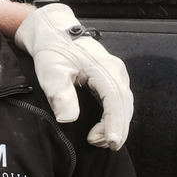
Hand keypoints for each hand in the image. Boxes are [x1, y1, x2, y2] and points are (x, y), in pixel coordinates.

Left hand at [14, 3, 132, 149]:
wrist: (52, 31)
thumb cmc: (52, 49)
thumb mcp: (51, 71)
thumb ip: (60, 93)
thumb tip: (68, 118)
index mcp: (104, 68)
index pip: (116, 100)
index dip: (115, 123)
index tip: (112, 142)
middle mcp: (115, 70)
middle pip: (124, 105)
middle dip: (117, 129)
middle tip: (102, 145)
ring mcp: (115, 73)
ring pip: (124, 104)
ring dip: (115, 124)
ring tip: (97, 139)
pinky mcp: (111, 77)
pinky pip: (119, 101)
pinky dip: (114, 117)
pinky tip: (102, 128)